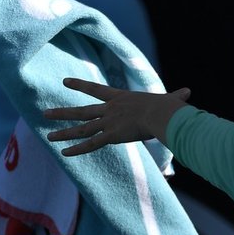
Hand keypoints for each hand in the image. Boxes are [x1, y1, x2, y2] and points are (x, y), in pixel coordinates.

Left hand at [43, 77, 190, 155]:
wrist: (162, 113)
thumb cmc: (168, 108)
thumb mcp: (170, 100)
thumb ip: (176, 97)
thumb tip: (188, 92)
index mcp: (120, 98)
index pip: (96, 90)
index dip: (80, 85)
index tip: (64, 82)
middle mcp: (110, 110)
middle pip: (81, 111)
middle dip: (62, 113)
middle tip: (45, 113)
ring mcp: (109, 123)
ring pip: (81, 129)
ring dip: (64, 132)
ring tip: (47, 135)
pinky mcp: (111, 136)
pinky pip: (90, 144)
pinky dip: (77, 149)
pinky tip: (63, 152)